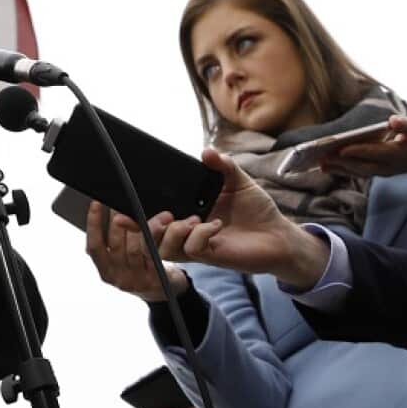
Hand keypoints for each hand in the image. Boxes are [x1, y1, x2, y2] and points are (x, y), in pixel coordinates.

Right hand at [85, 201, 188, 301]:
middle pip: (116, 245)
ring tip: (140, 209)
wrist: (165, 291)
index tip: (96, 203)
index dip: (93, 224)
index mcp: (106, 272)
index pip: (94, 246)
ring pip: (135, 249)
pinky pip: (154, 254)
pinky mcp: (155, 280)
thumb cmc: (141, 268)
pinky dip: (155, 236)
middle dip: (119, 219)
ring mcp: (136, 281)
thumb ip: (114, 239)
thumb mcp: (123, 258)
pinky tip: (159, 224)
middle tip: (123, 200)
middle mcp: (118, 278)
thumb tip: (112, 211)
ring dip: (138, 226)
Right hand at [154, 148, 328, 288]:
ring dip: (173, 233)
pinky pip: (193, 249)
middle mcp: (188, 231)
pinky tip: (216, 226)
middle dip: (149, 227)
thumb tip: (206, 151)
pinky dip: (200, 235)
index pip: (155, 214)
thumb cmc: (257, 210)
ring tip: (191, 221)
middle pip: (151, 237)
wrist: (278, 234)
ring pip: (165, 248)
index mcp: (188, 212)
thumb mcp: (239, 181)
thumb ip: (222, 165)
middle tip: (166, 215)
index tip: (128, 207)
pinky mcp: (211, 256)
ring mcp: (197, 245)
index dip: (138, 214)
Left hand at [321, 115, 406, 177]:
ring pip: (358, 172)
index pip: (371, 152)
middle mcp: (387, 166)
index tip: (338, 149)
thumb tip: (393, 121)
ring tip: (320, 165)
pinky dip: (346, 170)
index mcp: (395, 154)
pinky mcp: (381, 171)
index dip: (355, 151)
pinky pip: (360, 172)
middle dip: (340, 163)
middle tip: (319, 159)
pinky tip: (332, 167)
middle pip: (359, 166)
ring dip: (339, 169)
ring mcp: (384, 171)